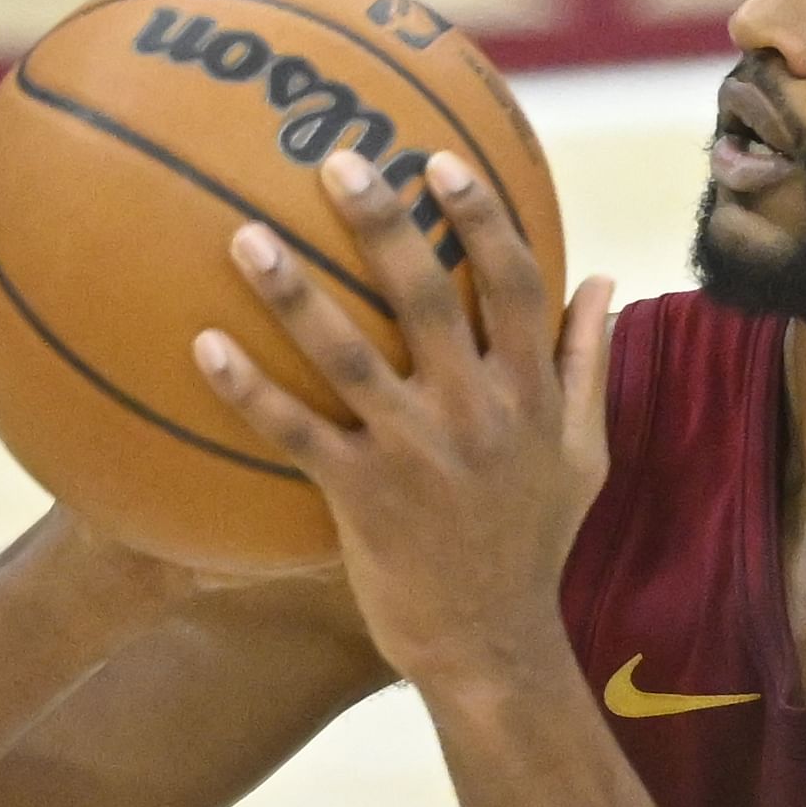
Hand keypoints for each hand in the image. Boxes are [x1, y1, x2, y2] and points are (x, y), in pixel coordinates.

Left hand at [190, 148, 613, 695]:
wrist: (492, 645)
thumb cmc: (532, 544)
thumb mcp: (584, 455)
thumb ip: (587, 365)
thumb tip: (603, 281)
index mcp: (529, 394)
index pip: (515, 284)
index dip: (480, 218)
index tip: (440, 161)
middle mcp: (476, 413)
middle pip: (428, 297)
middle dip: (383, 223)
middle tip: (335, 161)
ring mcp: (416, 454)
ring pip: (349, 356)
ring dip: (295, 293)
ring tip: (243, 234)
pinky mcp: (362, 498)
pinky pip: (295, 433)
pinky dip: (249, 390)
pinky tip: (202, 345)